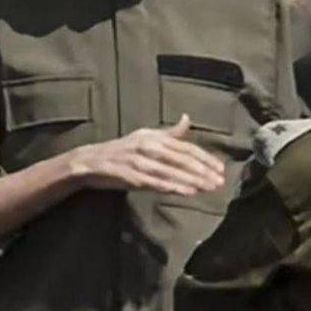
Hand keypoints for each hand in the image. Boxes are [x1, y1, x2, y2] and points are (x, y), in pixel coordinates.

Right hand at [67, 115, 224, 195]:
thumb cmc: (122, 150)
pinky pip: (154, 182)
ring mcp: (138, 160)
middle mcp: (149, 146)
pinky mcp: (129, 175)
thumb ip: (169, 133)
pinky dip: (171, 186)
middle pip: (182, 159)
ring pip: (171, 171)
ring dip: (191, 180)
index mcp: (155, 137)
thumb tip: (187, 118)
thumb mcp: (146, 137)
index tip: (220, 169)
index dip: (205, 158)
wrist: (89, 161)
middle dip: (203, 171)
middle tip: (220, 182)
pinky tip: (185, 192)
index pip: (186, 147)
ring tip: (208, 188)